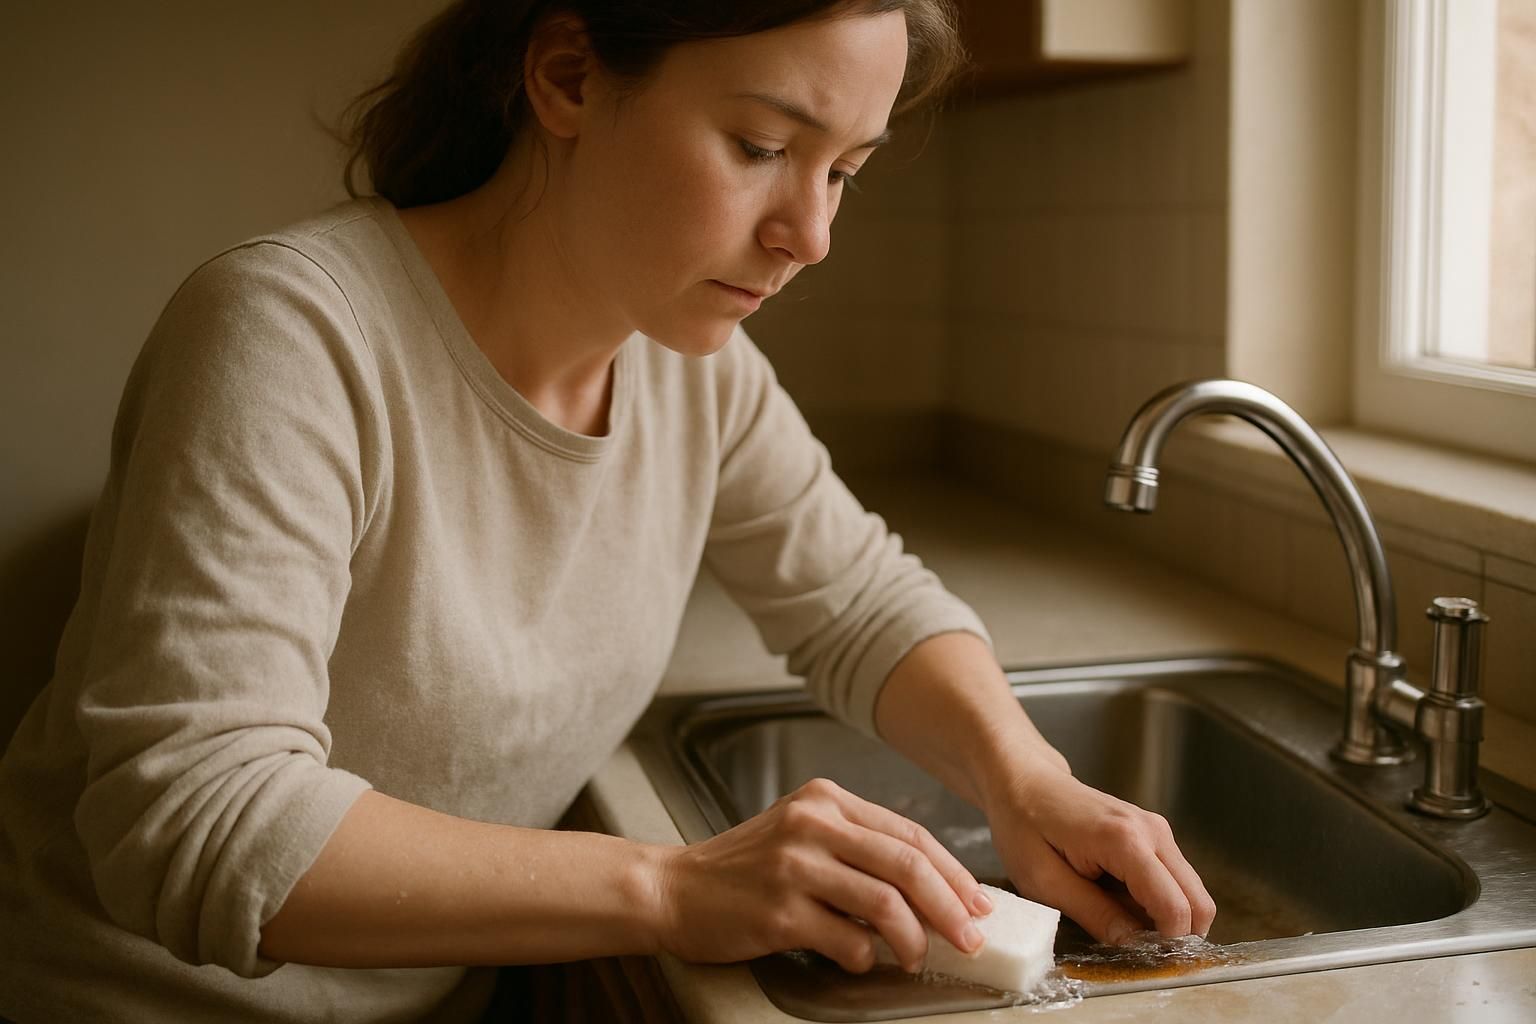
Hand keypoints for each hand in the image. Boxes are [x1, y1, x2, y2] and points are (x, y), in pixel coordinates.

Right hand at [653, 777, 991, 972]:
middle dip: (950, 907)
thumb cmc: (742, 869)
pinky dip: (866, 955)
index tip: (978, 903)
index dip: (953, 872)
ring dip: (914, 939)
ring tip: (916, 957)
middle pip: (907, 864)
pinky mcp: (779, 911)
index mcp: (825, 799)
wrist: (673, 889)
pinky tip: (861, 958)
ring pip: (885, 903)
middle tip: (971, 937)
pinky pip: (847, 939)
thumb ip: (857, 849)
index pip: (909, 834)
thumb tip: (930, 891)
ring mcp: (794, 866)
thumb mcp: (801, 834)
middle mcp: (812, 824)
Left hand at [985, 763, 1215, 943]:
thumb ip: (1093, 914)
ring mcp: (1157, 830)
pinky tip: (1121, 901)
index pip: (1175, 907)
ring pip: (1191, 893)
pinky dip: (1158, 901)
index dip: (1167, 944)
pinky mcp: (1154, 834)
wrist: (1024, 781)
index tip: (1143, 961)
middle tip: (1137, 949)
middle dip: (1177, 935)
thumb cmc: (1024, 826)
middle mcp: (1152, 831)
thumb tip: (1134, 944)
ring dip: (1166, 918)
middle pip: (1198, 902)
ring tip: (1120, 921)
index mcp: (1125, 841)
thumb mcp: (1044, 881)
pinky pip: (1174, 880)